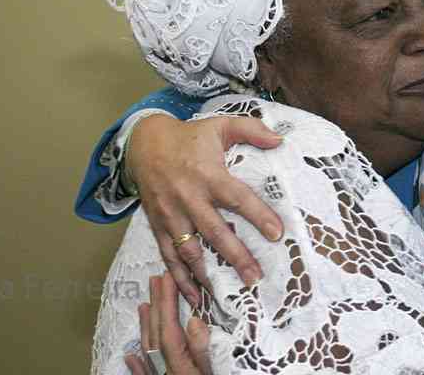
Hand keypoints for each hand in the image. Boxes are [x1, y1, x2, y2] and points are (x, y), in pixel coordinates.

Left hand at [125, 274, 210, 374]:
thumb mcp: (215, 371)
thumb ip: (203, 350)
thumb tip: (194, 321)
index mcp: (181, 367)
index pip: (170, 328)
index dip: (167, 302)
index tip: (167, 278)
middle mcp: (167, 372)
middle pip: (157, 335)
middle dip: (156, 305)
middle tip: (155, 280)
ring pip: (149, 351)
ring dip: (146, 327)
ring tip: (143, 305)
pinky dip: (137, 364)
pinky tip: (129, 356)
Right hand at [128, 113, 284, 304]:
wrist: (144, 144)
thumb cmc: (189, 137)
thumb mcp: (220, 125)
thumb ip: (251, 129)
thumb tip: (279, 140)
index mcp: (208, 174)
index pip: (237, 198)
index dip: (258, 215)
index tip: (277, 233)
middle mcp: (189, 197)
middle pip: (215, 231)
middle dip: (235, 256)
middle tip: (255, 277)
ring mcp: (171, 214)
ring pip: (189, 250)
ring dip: (207, 274)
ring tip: (226, 294)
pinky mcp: (158, 226)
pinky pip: (168, 256)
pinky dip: (180, 278)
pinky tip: (195, 297)